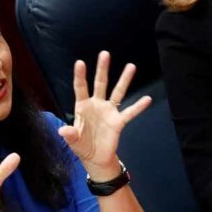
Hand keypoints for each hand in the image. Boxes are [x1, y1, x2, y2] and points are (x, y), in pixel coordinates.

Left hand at [59, 51, 151, 179]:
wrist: (96, 158)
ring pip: (117, 92)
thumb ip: (69, 135)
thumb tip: (63, 130)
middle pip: (100, 83)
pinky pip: (130, 113)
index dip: (80, 76)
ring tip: (131, 66)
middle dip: (102, 69)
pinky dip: (138, 107)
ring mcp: (109, 112)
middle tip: (105, 53)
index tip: (80, 62)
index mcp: (82, 107)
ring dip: (124, 80)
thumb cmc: (82, 146)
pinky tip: (147, 99)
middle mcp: (97, 105)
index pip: (81, 88)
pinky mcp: (119, 122)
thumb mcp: (73, 141)